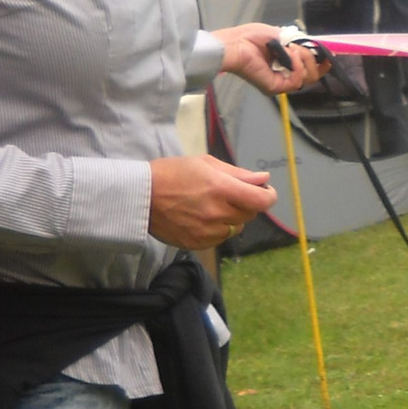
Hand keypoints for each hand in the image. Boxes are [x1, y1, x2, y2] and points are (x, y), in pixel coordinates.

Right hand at [149, 154, 276, 249]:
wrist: (139, 195)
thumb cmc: (172, 173)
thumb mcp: (205, 164)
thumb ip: (238, 174)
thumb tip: (263, 180)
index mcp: (221, 189)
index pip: (262, 201)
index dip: (268, 196)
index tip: (263, 192)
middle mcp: (217, 213)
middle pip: (250, 214)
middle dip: (246, 204)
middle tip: (228, 195)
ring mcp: (207, 231)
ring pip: (236, 228)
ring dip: (231, 218)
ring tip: (210, 207)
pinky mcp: (197, 244)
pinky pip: (219, 238)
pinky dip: (216, 230)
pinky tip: (200, 218)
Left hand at [213, 23, 329, 94]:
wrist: (235, 44)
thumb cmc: (250, 37)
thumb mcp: (280, 34)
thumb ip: (298, 41)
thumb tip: (315, 44)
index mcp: (285, 64)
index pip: (310, 69)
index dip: (321, 63)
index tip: (329, 54)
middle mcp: (284, 75)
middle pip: (313, 75)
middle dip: (312, 58)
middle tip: (300, 47)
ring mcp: (281, 83)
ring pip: (308, 79)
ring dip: (305, 60)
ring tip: (292, 49)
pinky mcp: (276, 88)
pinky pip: (297, 81)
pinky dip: (298, 66)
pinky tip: (290, 55)